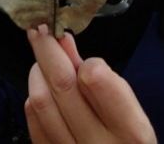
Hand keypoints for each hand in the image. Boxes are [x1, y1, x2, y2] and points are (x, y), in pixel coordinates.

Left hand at [25, 25, 155, 143]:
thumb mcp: (130, 114)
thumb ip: (102, 79)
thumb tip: (65, 42)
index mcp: (130, 133)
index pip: (96, 81)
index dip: (84, 59)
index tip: (82, 52)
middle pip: (62, 86)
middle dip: (47, 50)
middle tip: (39, 31)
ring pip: (40, 102)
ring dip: (37, 73)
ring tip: (43, 63)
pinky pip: (32, 122)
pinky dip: (34, 98)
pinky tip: (41, 90)